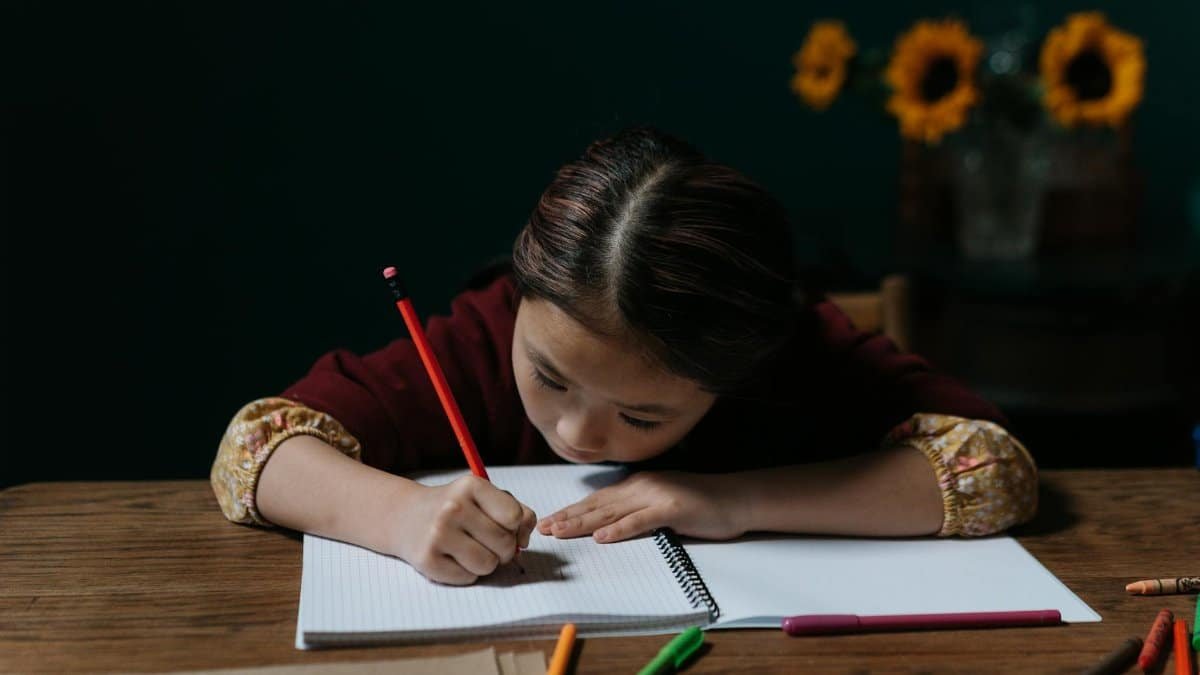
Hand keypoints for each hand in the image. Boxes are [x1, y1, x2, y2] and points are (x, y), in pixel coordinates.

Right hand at [383, 475, 536, 584]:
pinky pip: (467, 578)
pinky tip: (453, 557)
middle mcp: (453, 508)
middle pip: (504, 544)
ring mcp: (438, 535)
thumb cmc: (456, 508)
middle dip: (502, 549)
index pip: (514, 517)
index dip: (514, 527)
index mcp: (471, 486)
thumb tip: (523, 542)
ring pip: (488, 565)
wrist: (406, 516)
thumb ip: (517, 512)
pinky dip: (466, 573)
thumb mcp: (485, 497)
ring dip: (486, 563)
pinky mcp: (427, 560)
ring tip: (470, 549)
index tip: (502, 525)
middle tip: (486, 541)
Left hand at [536, 471, 746, 542]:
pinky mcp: (673, 508)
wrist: (736, 498)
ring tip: (560, 532)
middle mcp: (641, 487)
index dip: (571, 511)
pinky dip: (620, 529)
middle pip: (597, 505)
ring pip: (612, 511)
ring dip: (583, 523)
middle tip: (543, 528)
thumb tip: (610, 525)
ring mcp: (657, 496)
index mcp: (637, 486)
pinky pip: (641, 520)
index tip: (549, 521)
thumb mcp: (661, 505)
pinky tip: (602, 538)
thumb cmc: (701, 504)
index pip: (597, 500)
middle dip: (568, 517)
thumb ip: (637, 511)